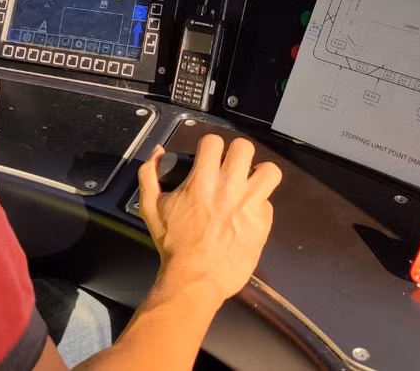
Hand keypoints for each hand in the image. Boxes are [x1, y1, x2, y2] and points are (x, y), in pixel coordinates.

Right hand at [137, 135, 280, 303]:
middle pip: (245, 148)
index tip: (210, 156)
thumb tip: (156, 153)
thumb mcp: (151, 207)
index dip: (211, 146)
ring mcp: (248, 206)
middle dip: (237, 153)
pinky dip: (260, 205)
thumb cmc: (174, 246)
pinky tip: (248, 213)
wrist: (195, 278)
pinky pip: (269, 203)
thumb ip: (149, 175)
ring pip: (270, 171)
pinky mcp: (262, 224)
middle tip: (232, 166)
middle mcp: (228, 189)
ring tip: (251, 182)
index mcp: (201, 181)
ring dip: (260, 174)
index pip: (214, 141)